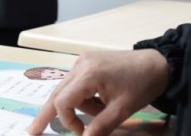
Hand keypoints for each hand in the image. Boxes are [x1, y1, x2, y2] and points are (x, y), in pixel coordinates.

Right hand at [28, 49, 169, 135]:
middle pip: (56, 93)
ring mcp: (83, 61)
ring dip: (78, 106)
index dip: (68, 121)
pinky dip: (83, 97)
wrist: (158, 63)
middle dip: (47, 114)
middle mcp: (80, 65)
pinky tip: (100, 101)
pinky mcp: (87, 62)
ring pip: (67, 90)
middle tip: (32, 131)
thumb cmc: (142, 85)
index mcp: (88, 74)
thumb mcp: (122, 110)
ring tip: (102, 110)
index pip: (62, 101)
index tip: (83, 132)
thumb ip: (100, 126)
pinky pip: (76, 84)